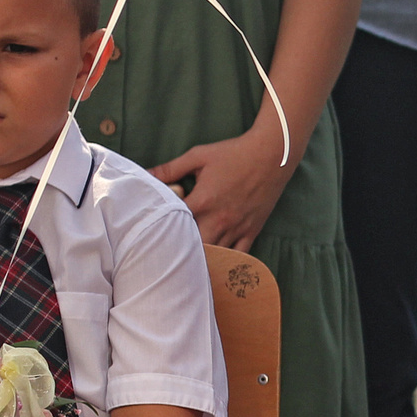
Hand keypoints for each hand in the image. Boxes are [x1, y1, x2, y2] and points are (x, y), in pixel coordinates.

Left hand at [148, 121, 299, 251]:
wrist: (272, 155)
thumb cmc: (233, 153)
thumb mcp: (198, 156)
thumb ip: (170, 169)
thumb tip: (144, 174)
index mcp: (202, 202)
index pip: (174, 223)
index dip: (161, 227)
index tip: (154, 228)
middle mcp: (218, 219)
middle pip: (193, 247)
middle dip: (181, 249)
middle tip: (170, 251)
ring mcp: (237, 227)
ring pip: (215, 254)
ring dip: (203, 258)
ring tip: (190, 262)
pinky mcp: (252, 229)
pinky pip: (239, 254)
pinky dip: (228, 260)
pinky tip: (218, 263)